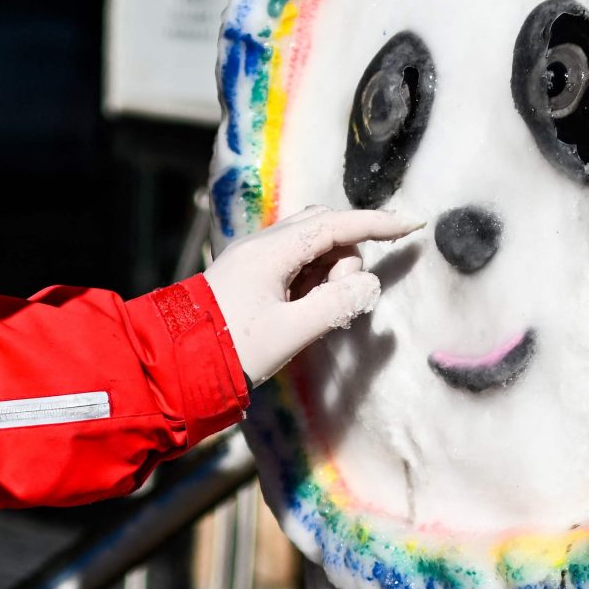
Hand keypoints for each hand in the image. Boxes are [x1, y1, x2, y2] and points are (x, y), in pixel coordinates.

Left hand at [203, 206, 417, 386]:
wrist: (176, 365)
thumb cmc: (233, 350)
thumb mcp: (291, 333)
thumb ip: (336, 306)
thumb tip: (369, 284)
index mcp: (271, 252)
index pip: (336, 225)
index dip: (377, 223)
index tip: (412, 224)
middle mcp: (261, 244)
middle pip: (324, 228)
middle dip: (346, 256)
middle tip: (336, 301)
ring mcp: (253, 256)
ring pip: (310, 244)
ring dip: (328, 271)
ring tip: (313, 313)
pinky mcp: (249, 272)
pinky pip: (294, 261)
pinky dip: (310, 279)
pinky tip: (302, 309)